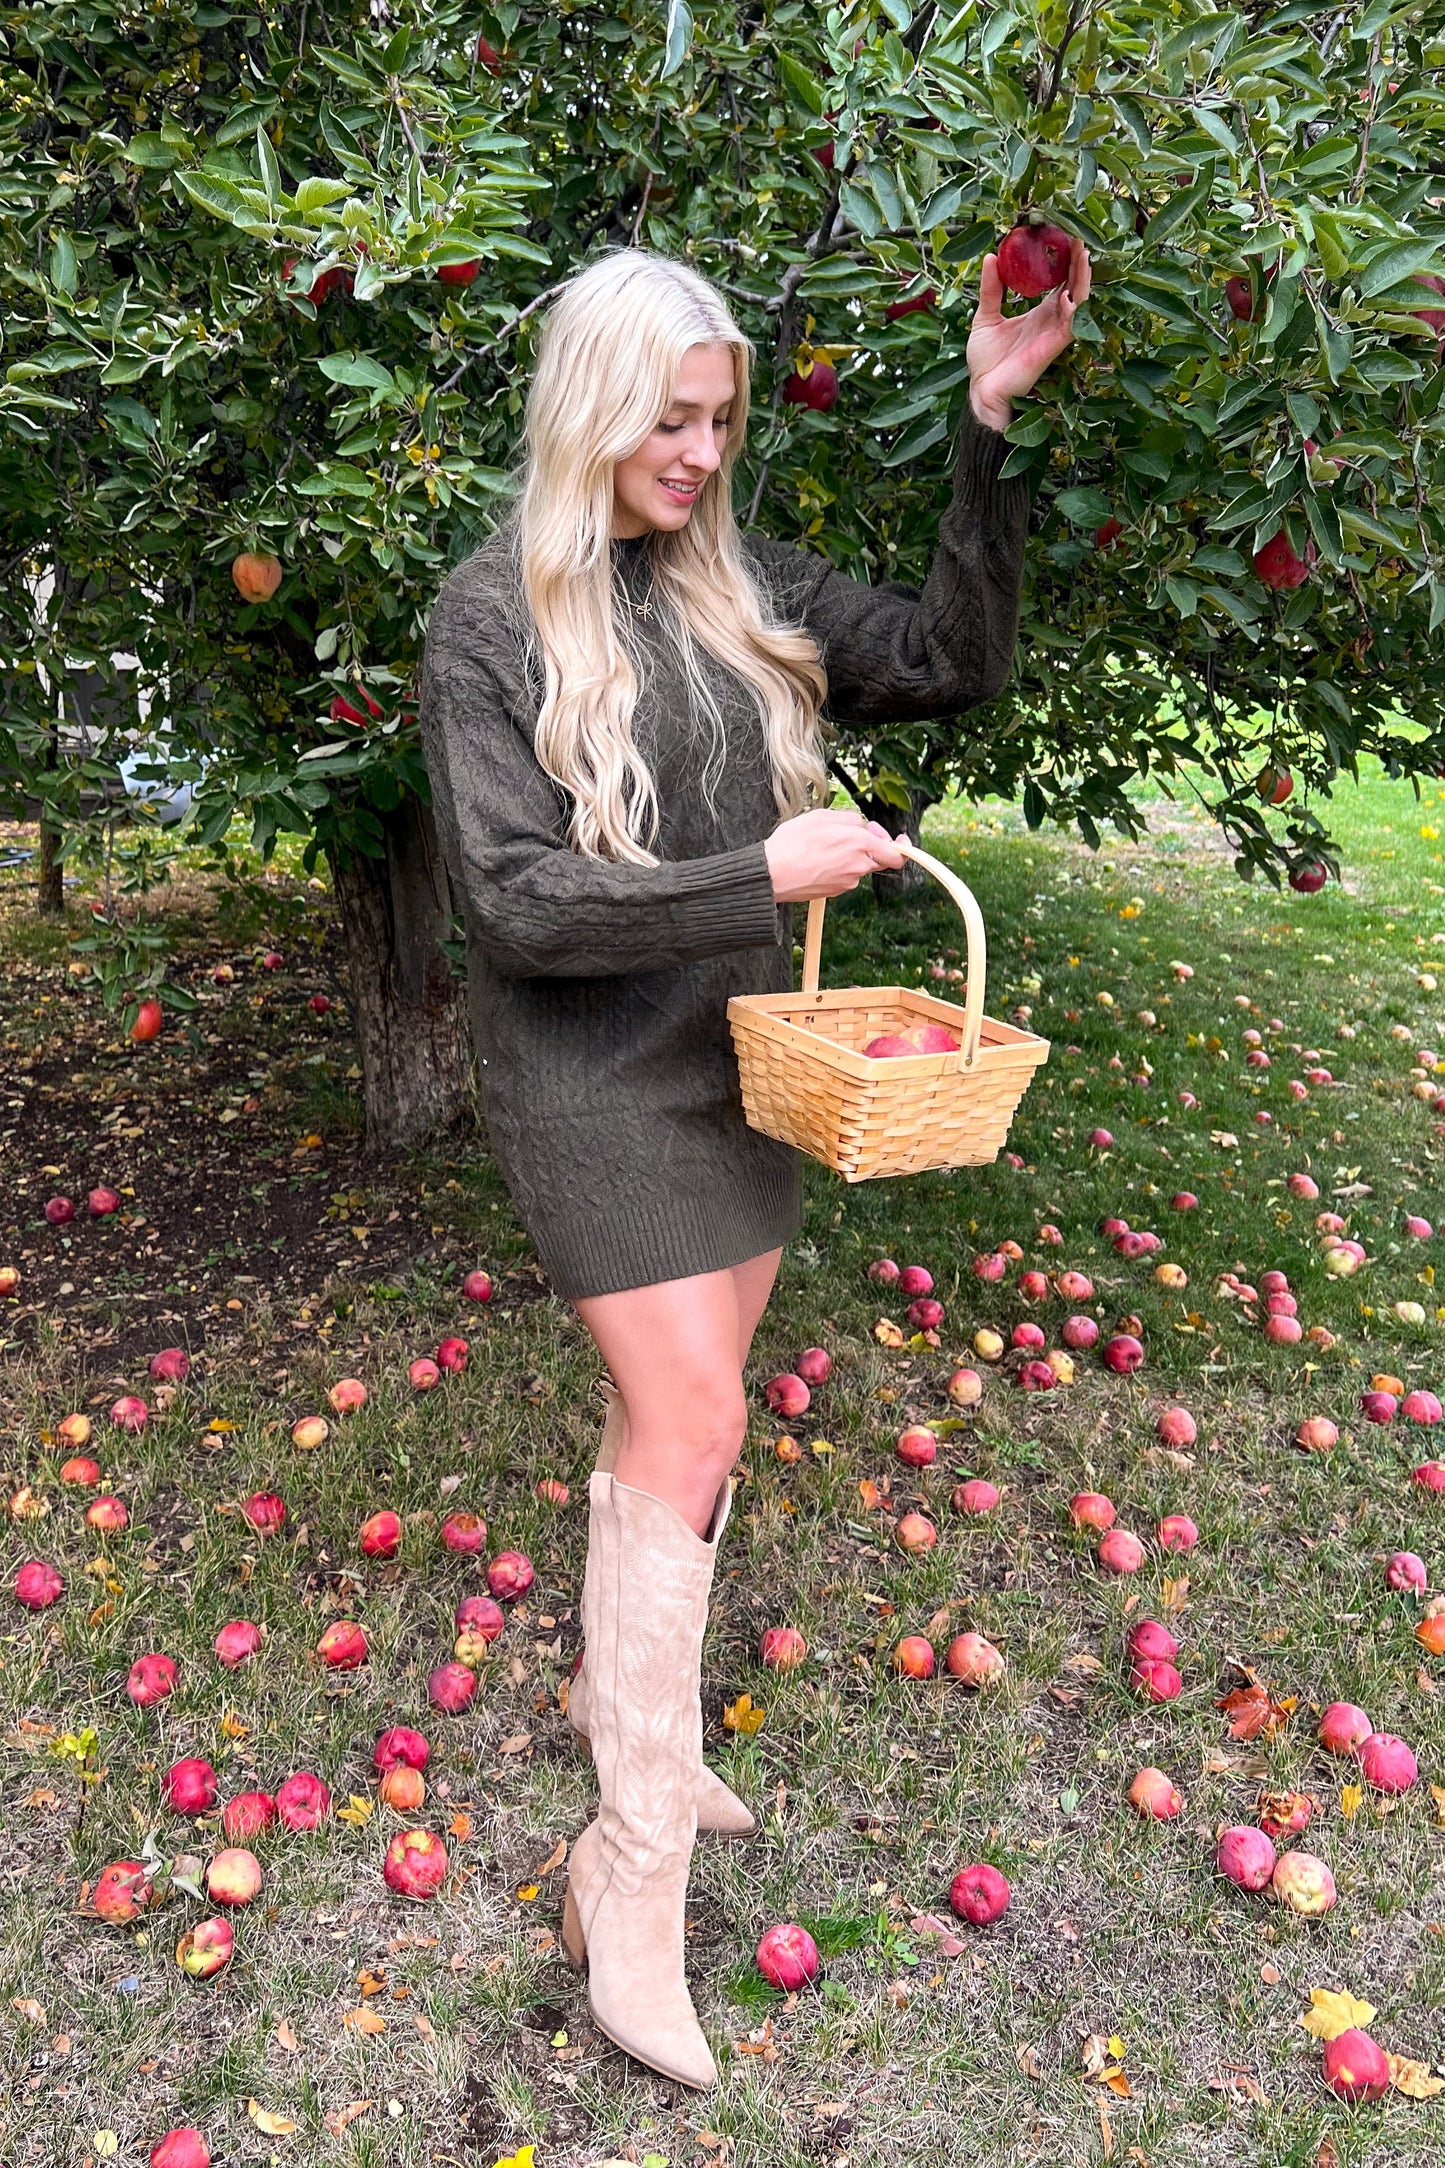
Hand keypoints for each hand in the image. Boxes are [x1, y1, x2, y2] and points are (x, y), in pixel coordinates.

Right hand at [764, 807, 907, 903]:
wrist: (772, 874)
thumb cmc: (792, 843)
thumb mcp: (821, 816)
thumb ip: (850, 819)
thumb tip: (864, 827)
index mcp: (859, 842)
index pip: (895, 854)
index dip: (900, 847)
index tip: (899, 841)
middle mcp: (858, 865)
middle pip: (878, 860)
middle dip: (871, 847)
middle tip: (853, 837)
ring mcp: (848, 881)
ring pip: (859, 867)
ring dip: (851, 857)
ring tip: (825, 847)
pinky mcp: (836, 891)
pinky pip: (846, 877)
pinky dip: (838, 868)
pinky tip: (818, 861)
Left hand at [966, 235, 1091, 432]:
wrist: (982, 392)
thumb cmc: (986, 361)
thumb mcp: (985, 316)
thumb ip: (991, 289)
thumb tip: (992, 256)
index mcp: (1039, 312)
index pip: (1059, 280)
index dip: (1064, 258)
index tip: (1063, 233)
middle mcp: (1052, 320)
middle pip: (1074, 285)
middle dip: (1078, 260)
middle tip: (1078, 233)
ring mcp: (1055, 332)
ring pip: (1079, 299)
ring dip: (1083, 276)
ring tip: (1083, 250)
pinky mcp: (1054, 346)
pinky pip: (1072, 322)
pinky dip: (1076, 304)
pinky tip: (1074, 286)